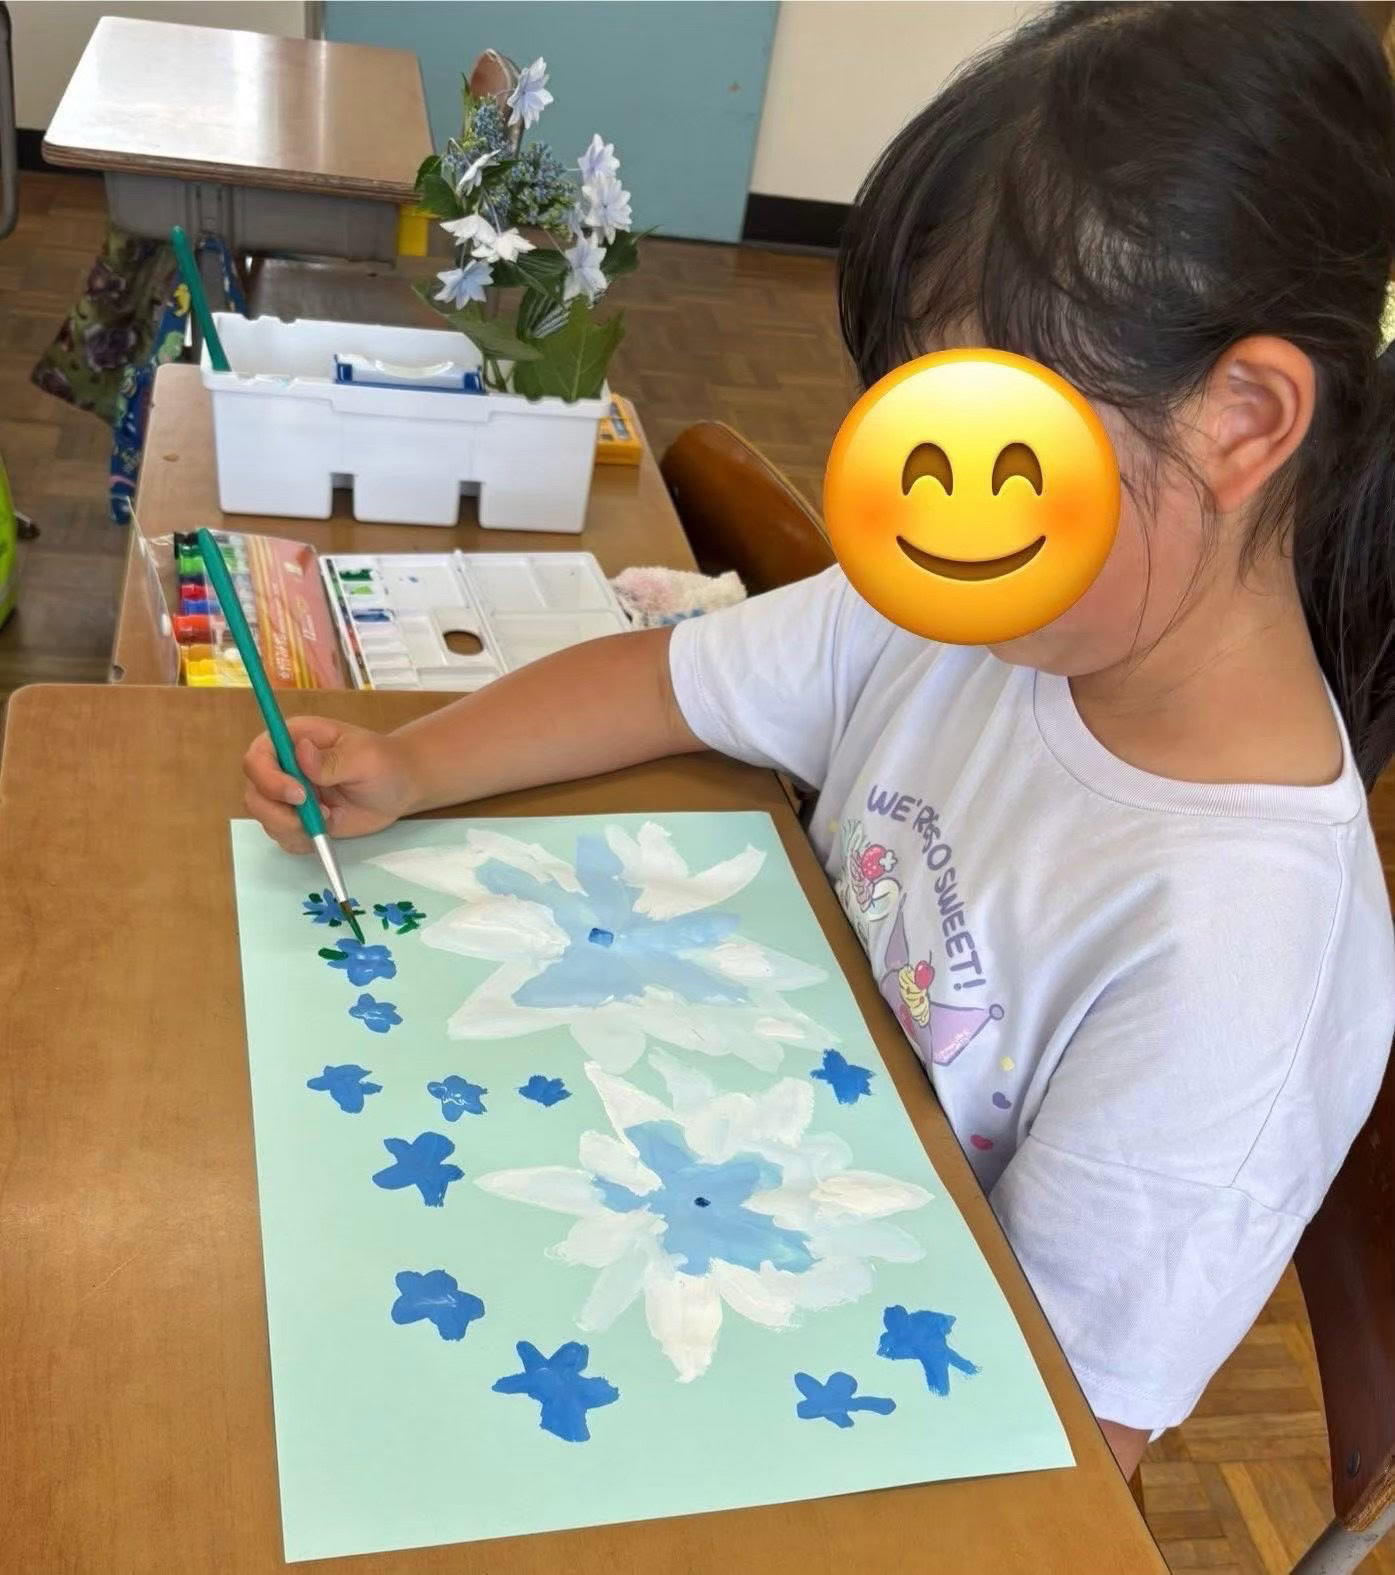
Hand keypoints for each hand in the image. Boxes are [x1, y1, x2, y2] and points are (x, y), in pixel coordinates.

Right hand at [243, 717, 417, 852]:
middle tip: (317, 815)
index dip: (268, 778)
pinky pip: (283, 836)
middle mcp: (283, 766)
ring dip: (291, 827)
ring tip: (329, 819)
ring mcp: (287, 795)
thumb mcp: (365, 757)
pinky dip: (300, 840)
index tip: (299, 795)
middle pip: (255, 791)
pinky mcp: (296, 819)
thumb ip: (332, 760)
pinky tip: (326, 831)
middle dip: (278, 811)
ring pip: (265, 817)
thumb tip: (302, 754)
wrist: (398, 787)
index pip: (258, 756)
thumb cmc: (384, 762)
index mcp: (294, 739)